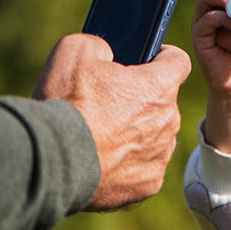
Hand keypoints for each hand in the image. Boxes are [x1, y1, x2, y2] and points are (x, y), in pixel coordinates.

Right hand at [33, 34, 191, 211]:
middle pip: (164, 102)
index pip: (178, 61)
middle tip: (108, 102)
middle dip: (142, 99)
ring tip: (102, 135)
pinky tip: (104, 160)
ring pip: (157, 136)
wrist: (52, 160)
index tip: (146, 61)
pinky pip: (145, 166)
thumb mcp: (76, 52)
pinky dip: (129, 164)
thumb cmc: (67, 104)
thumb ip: (102, 45)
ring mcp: (161, 154)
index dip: (162, 58)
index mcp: (159, 87)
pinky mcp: (149, 183)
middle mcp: (169, 120)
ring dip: (138, 133)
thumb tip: (108, 53)